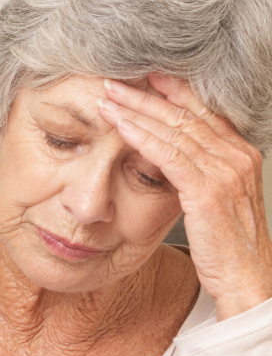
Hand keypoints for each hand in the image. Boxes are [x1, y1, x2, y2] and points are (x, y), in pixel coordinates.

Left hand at [98, 75, 271, 319]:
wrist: (247, 279)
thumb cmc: (226, 247)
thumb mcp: (213, 202)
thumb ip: (197, 175)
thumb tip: (168, 159)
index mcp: (240, 154)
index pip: (202, 112)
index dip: (171, 91)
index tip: (143, 76)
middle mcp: (236, 156)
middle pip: (185, 115)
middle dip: (146, 95)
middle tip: (114, 80)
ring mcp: (225, 171)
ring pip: (174, 130)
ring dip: (136, 111)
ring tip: (107, 98)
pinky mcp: (207, 191)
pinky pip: (168, 156)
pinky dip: (141, 138)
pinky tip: (119, 127)